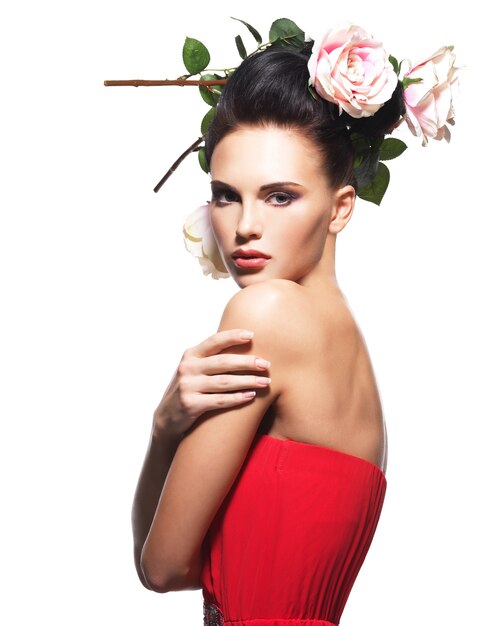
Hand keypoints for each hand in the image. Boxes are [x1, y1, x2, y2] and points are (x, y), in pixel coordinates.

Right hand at [153, 329, 270, 436]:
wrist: (167, 417)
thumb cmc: (188, 388)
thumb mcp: (193, 369)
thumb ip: (210, 358)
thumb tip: (243, 344)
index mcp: (190, 355)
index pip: (214, 341)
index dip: (233, 336)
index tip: (252, 335)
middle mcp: (188, 368)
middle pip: (223, 362)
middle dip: (247, 362)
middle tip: (266, 364)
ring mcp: (188, 386)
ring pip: (224, 382)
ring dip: (248, 381)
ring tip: (264, 382)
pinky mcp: (191, 404)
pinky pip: (220, 400)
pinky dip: (237, 398)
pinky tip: (251, 395)